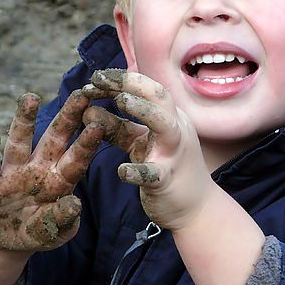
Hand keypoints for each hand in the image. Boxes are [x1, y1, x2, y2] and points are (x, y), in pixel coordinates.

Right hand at [0, 90, 103, 251]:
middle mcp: (37, 170)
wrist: (2, 242)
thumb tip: (74, 204)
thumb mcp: (54, 233)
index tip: (100, 124)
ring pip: (19, 143)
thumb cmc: (37, 231)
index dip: (87, 143)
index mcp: (59, 181)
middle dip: (66, 117)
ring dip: (23, 121)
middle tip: (81, 94)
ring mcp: (12, 174)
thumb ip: (64, 220)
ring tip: (30, 98)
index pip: (76, 159)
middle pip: (53, 139)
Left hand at [82, 69, 212, 230]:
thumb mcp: (138, 143)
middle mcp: (176, 130)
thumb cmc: (166, 167)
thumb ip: (116, 126)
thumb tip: (87, 110)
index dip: (122, 80)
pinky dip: (138, 171)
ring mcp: (174, 154)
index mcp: (170, 117)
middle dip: (132, 83)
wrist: (197, 207)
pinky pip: (154, 174)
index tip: (95, 76)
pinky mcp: (168, 181)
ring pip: (165, 126)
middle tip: (99, 78)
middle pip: (160, 97)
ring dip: (145, 111)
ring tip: (121, 101)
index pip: (148, 90)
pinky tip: (122, 171)